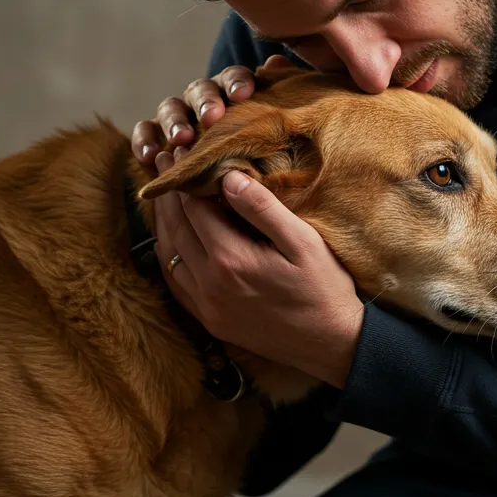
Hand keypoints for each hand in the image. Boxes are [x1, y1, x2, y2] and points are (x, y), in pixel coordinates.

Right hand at [131, 54, 293, 166]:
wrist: (224, 188)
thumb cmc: (253, 154)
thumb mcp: (268, 130)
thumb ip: (273, 98)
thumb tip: (278, 61)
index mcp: (232, 93)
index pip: (234, 78)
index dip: (237, 82)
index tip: (244, 94)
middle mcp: (202, 99)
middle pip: (200, 89)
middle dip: (206, 102)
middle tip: (212, 118)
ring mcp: (176, 116)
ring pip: (171, 107)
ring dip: (176, 121)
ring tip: (182, 139)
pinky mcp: (154, 136)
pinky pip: (144, 132)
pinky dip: (144, 141)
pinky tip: (151, 156)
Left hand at [151, 148, 364, 388]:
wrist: (333, 344)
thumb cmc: (325, 289)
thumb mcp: (303, 242)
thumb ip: (263, 209)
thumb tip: (228, 176)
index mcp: (231, 259)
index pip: (194, 207)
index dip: (186, 176)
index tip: (184, 152)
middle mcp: (210, 284)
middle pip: (175, 228)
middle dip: (168, 193)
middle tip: (165, 162)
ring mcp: (206, 306)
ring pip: (169, 255)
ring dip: (164, 222)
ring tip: (166, 194)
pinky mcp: (210, 321)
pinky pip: (176, 282)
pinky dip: (170, 254)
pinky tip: (174, 239)